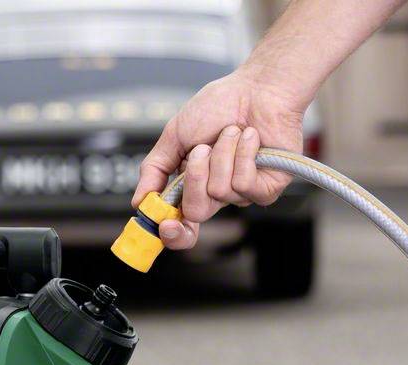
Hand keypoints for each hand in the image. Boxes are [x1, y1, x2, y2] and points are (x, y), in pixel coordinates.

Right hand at [133, 68, 305, 249]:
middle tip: (202, 149)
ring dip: (223, 155)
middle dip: (195, 176)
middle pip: (196, 212)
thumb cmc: (219, 106)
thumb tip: (139, 201)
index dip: (173, 234)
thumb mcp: (174, 136)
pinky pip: (245, 185)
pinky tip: (250, 138)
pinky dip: (243, 155)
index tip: (165, 225)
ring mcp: (244, 193)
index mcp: (193, 186)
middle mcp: (218, 194)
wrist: (257, 88)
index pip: (182, 226)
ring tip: (232, 133)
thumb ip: (154, 169)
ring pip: (221, 192)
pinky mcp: (269, 187)